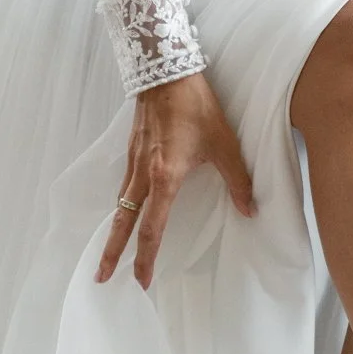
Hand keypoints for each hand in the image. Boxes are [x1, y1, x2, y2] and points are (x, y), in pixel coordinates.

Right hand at [96, 71, 255, 287]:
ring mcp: (134, 161)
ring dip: (114, 229)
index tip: (142, 281)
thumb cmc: (196, 107)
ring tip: (110, 250)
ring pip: (120, 204)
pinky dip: (121, 204)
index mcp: (165, 178)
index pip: (152, 228)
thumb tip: (250, 210)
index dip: (146, 257)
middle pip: (123, 222)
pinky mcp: (132, 148)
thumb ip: (237, 180)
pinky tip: (125, 207)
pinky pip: (124, 184)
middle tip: (102, 278)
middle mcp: (144, 174)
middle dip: (112, 252)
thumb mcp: (224, 144)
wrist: (166, 72)